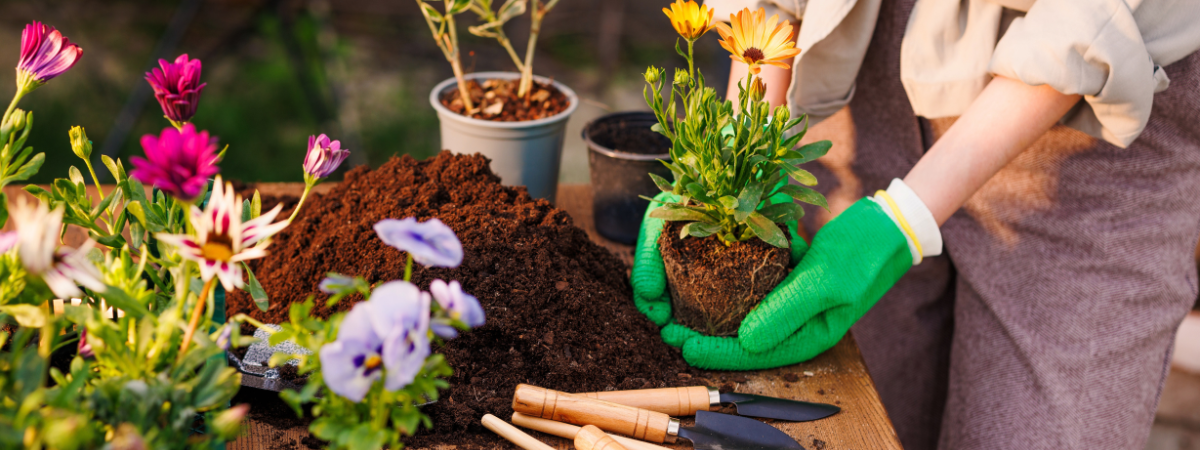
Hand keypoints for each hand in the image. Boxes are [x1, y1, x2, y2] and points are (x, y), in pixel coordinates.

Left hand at [654, 198, 911, 369]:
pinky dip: (729, 283)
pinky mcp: (789, 279)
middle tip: (667, 328)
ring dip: (711, 309)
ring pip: (744, 312)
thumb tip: (744, 340)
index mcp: (810, 335)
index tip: (680, 344)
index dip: (715, 351)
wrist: (889, 223)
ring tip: (676, 306)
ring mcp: (793, 302)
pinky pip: (753, 287)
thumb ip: (785, 309)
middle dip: (705, 334)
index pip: (755, 353)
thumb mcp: (824, 280)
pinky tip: (701, 274)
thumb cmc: (864, 252)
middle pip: (744, 338)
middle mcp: (798, 324)